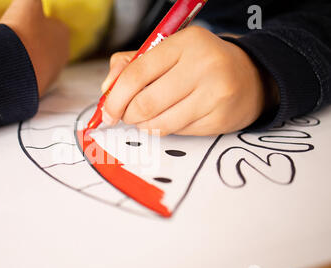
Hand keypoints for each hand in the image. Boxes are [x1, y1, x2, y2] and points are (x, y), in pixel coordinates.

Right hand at [0, 0, 69, 95]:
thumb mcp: (26, 3)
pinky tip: (11, 69)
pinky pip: (31, 77)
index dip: (34, 23)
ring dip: (26, 58)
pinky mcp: (41, 89)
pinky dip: (22, 73)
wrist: (12, 71)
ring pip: (38, 62)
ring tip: (10, 54)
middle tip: (14, 40)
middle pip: (45, 45)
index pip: (52, 24)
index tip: (20, 24)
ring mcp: (53, 75)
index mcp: (63, 34)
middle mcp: (62, 56)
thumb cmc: (22, 34)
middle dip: (32, 42)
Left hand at [101, 26, 278, 135]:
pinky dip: (166, 129)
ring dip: (145, 125)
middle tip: (126, 116)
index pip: (136, 74)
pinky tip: (172, 117)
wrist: (250, 77)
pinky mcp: (219, 118)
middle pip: (145, 103)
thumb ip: (133, 63)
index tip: (107, 111)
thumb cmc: (201, 64)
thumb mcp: (168, 52)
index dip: (115, 98)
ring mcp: (214, 94)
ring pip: (160, 123)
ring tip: (147, 117)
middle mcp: (202, 66)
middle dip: (127, 115)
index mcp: (185, 43)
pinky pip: (178, 132)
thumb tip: (108, 88)